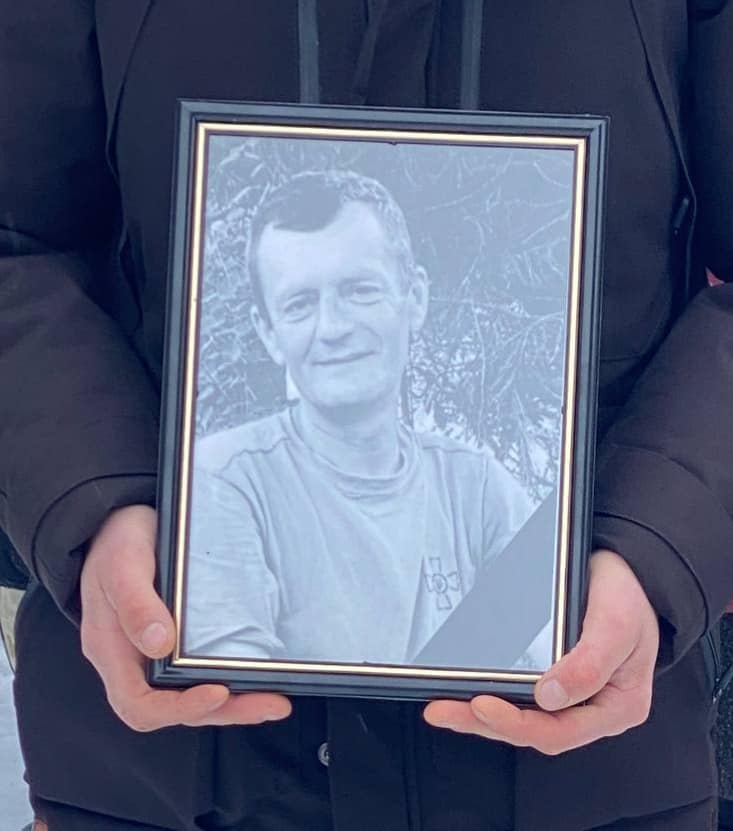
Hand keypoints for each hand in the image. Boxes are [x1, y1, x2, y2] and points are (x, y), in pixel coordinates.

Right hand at [80, 505, 291, 731]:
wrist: (116, 525)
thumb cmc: (116, 543)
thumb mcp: (122, 564)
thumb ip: (135, 603)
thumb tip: (159, 644)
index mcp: (111, 650)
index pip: (140, 704)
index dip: (179, 708)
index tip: (217, 692)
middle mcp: (132, 662)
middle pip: (174, 707)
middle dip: (224, 711)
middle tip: (270, 703)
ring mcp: (153, 654)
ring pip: (191, 694)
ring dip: (234, 703)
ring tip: (275, 700)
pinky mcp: (174, 641)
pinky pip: (198, 673)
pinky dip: (229, 681)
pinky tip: (256, 678)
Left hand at [424, 549, 659, 754]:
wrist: (625, 570)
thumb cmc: (627, 596)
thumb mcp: (616, 623)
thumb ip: (590, 662)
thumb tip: (551, 696)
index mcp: (616, 707)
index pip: (561, 731)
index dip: (518, 724)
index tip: (482, 705)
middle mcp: (591, 708)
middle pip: (534, 729)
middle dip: (484, 723)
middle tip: (442, 711)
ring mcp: (570, 695)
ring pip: (522, 715)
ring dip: (479, 715)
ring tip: (441, 708)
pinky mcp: (551, 676)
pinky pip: (519, 694)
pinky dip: (490, 693)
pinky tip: (461, 691)